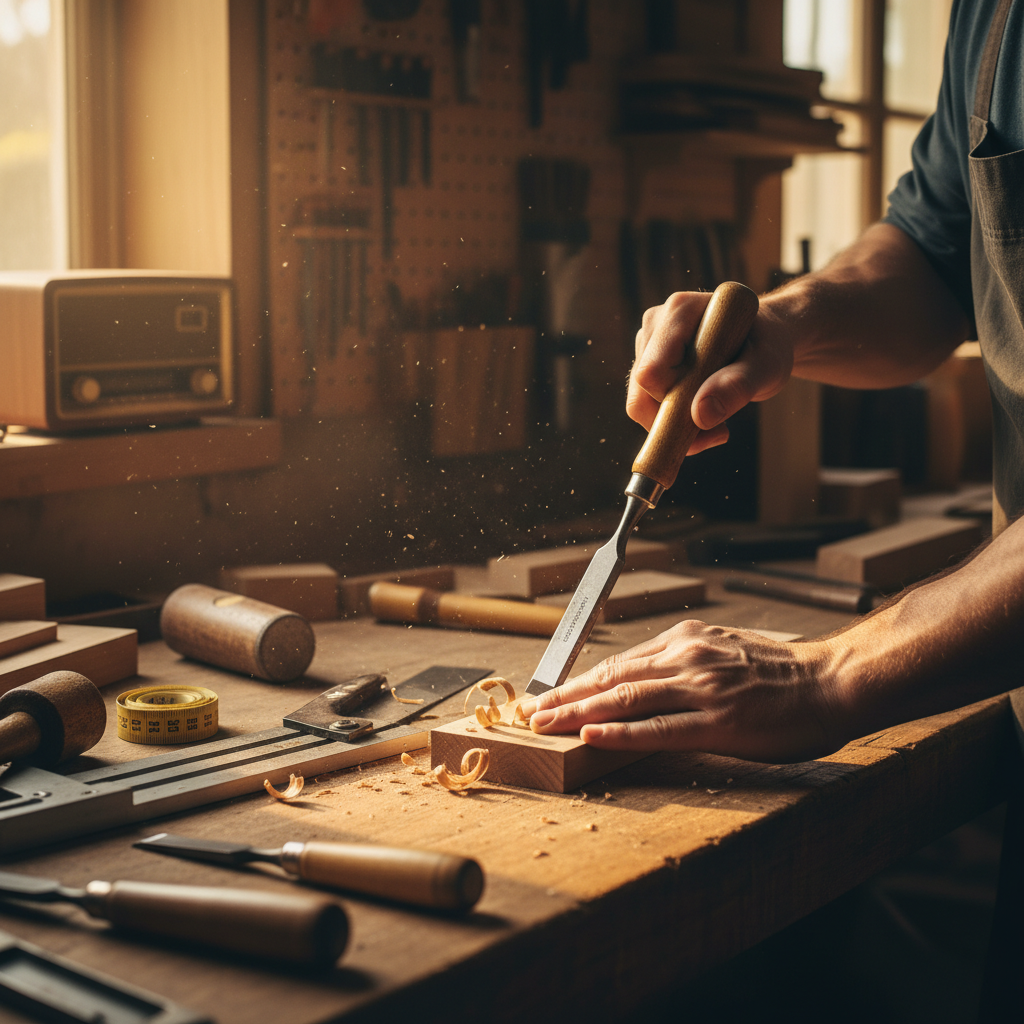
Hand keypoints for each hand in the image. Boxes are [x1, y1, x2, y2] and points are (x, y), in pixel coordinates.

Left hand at [519, 621, 842, 763]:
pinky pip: (659, 728)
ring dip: (578, 713)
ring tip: (544, 724)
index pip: (619, 663)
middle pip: (612, 678)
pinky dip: (621, 733)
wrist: (832, 681)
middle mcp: (686, 658)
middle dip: (565, 695)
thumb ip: (684, 663)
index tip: (550, 693)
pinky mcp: (717, 721)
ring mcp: (700, 689)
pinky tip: (591, 737)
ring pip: (625, 700)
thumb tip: (644, 682)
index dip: (579, 680)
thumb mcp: (724, 652)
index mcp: (686, 641)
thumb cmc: (782, 673)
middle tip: (530, 711)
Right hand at [628, 291, 793, 454]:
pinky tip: (703, 415)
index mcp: (680, 312)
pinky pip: (645, 405)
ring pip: (640, 402)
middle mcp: (656, 324)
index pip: (651, 373)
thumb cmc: (766, 347)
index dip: (675, 403)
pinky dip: (672, 422)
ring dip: (675, 424)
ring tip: (717, 420)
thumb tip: (700, 415)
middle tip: (719, 430)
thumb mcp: (767, 366)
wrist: (763, 342)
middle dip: (675, 421)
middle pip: (640, 392)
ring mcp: (647, 344)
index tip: (713, 418)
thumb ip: (738, 385)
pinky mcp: (646, 363)